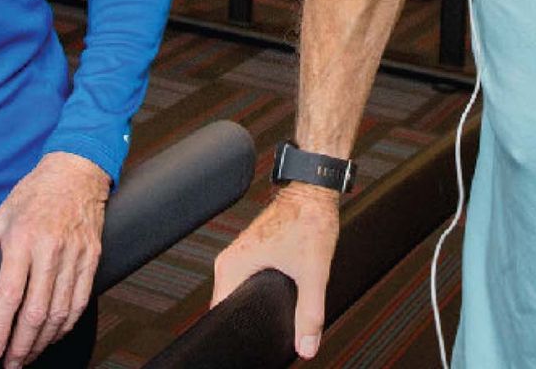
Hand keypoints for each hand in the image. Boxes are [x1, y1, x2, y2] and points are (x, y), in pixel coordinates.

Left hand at [0, 150, 108, 366]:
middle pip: (36, 311)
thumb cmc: (36, 192)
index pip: (9, 293)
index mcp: (22, 238)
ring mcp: (74, 254)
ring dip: (43, 340)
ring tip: (28, 354)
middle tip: (10, 362)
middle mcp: (49, 249)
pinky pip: (80, 301)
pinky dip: (67, 324)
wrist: (76, 171)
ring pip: (60, 311)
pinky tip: (54, 334)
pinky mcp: (92, 258)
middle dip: (22, 344)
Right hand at [212, 186, 339, 359]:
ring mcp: (240, 255)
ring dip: (256, 305)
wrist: (314, 190)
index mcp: (232, 266)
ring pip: (241, 293)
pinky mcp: (252, 252)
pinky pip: (248, 282)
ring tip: (275, 310)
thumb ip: (310, 314)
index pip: (221, 313)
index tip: (253, 340)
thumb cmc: (308, 219)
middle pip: (231, 306)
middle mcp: (230, 261)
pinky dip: (261, 292)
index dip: (237, 331)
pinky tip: (278, 295)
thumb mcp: (313, 273)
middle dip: (250, 321)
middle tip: (271, 327)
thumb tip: (306, 346)